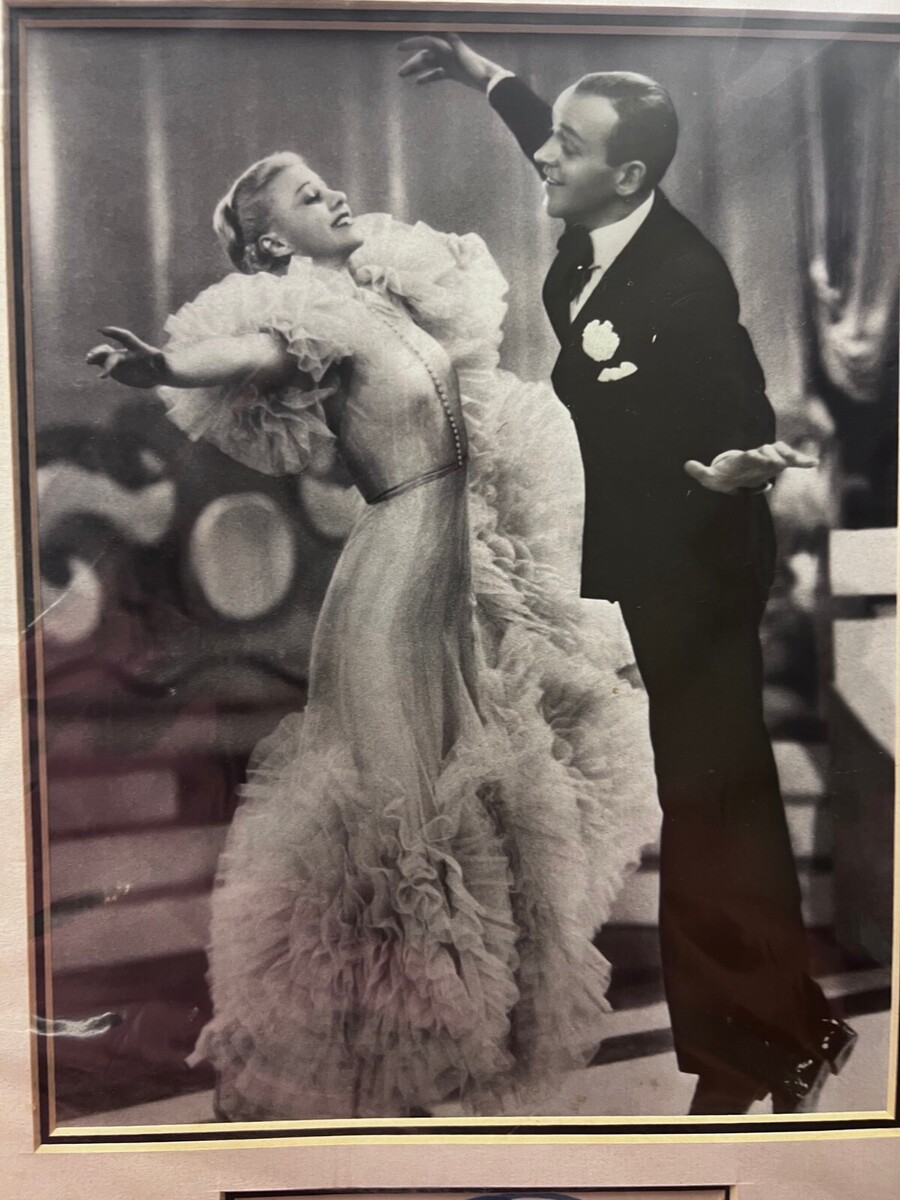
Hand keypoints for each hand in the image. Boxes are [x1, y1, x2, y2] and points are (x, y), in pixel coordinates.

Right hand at [86, 326, 168, 388]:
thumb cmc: (163, 367)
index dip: (114, 332)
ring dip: (96, 356)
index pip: (126, 338)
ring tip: (88, 359)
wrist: (159, 373)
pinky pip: (104, 363)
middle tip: (91, 358)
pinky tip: (89, 361)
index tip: (102, 330)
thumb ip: (160, 361)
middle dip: (102, 353)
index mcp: (139, 349)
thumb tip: (159, 357)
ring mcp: (121, 360)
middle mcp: (127, 354)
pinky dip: (96, 361)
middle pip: (113, 353)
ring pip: (105, 355)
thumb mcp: (164, 364)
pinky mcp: (117, 368)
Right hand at [397, 32, 503, 90]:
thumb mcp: (465, 56)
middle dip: (412, 63)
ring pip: (429, 64)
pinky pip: (437, 73)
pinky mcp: (452, 71)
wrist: (489, 80)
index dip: (412, 44)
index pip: (426, 42)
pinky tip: (418, 82)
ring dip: (417, 69)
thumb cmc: (477, 68)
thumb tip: (449, 34)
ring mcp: (449, 61)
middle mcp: (446, 51)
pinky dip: (428, 77)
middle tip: (400, 73)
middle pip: (425, 55)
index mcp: (447, 45)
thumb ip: (456, 45)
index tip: (399, 48)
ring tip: (405, 77)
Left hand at [684, 442, 818, 494]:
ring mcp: (769, 459)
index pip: (748, 456)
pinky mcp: (778, 464)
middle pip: (767, 451)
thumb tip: (686, 465)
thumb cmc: (724, 475)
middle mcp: (757, 455)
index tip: (757, 456)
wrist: (736, 471)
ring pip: (782, 453)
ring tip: (805, 461)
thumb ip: (700, 471)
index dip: (752, 456)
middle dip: (773, 454)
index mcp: (742, 459)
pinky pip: (791, 461)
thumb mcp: (710, 477)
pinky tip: (814, 463)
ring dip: (791, 456)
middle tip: (780, 460)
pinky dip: (802, 461)